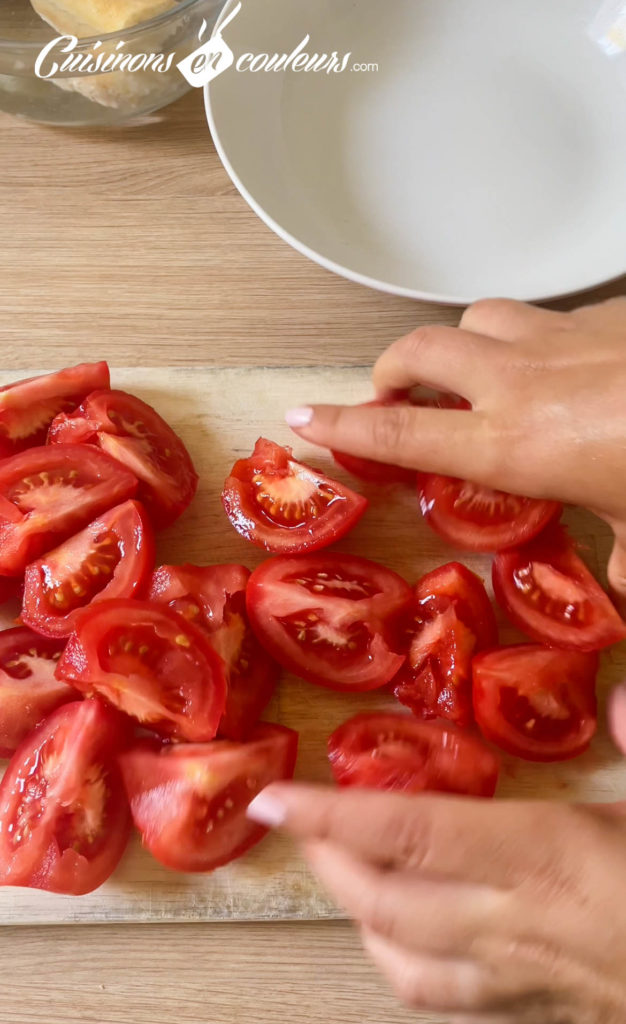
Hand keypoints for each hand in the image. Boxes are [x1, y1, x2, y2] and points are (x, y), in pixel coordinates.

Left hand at [248, 763, 625, 1022]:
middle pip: (388, 903)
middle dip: (328, 861)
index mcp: (548, 857)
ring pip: (407, 966)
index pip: (409, 832)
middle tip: (297, 819)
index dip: (332, 814)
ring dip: (357, 915)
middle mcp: (520, 924)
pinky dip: (409, 967)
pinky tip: (406, 942)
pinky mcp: (549, 1014)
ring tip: (338, 871)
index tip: (274, 797)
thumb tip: (624, 702)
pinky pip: (454, 1003)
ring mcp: (530, 981)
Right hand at [284, 297, 625, 597]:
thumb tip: (621, 584)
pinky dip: (527, 334)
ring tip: (468, 371)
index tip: (302, 417)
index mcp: (512, 444)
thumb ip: (621, 560)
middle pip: (419, 348)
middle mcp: (520, 382)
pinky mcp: (602, 313)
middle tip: (389, 395)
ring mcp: (560, 338)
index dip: (342, 425)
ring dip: (458, 341)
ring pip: (477, 314)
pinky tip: (558, 362)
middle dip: (390, 368)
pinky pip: (543, 313)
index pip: (400, 431)